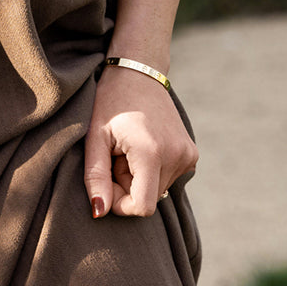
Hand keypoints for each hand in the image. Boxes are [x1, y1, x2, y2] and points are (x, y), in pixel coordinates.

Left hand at [83, 65, 197, 219]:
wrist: (139, 72)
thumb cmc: (111, 104)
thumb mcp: (95, 140)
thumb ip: (95, 178)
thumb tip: (100, 213)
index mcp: (153, 153)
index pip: (141, 207)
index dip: (120, 204)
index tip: (109, 181)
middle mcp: (177, 155)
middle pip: (147, 200)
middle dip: (127, 189)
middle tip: (117, 159)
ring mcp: (188, 154)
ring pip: (156, 191)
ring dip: (138, 180)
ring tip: (130, 151)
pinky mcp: (191, 154)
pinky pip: (166, 180)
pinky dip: (151, 172)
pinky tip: (143, 149)